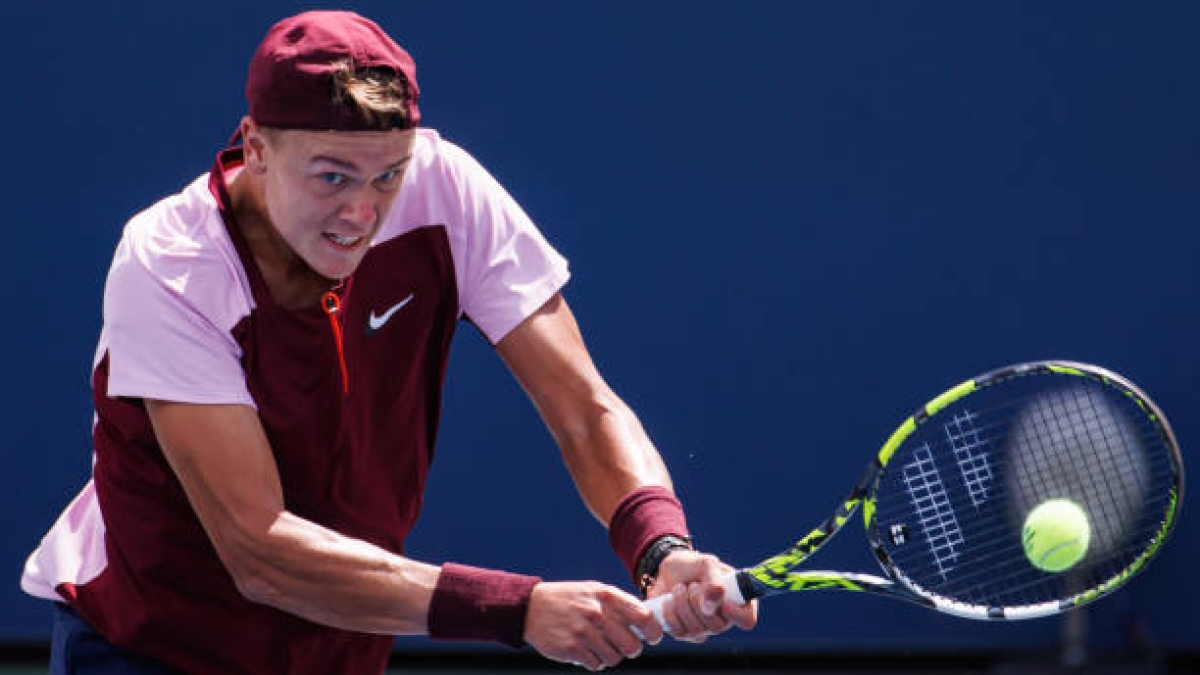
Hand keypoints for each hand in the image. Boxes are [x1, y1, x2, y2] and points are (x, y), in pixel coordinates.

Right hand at [524, 581, 663, 670]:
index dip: (653, 631)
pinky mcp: (571, 648)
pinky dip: (594, 661)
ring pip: (615, 658)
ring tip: (599, 647)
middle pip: (632, 646)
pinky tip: (585, 651)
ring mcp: (584, 632)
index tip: (652, 637)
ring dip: (610, 656)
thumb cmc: (569, 599)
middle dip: (630, 649)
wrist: (532, 607)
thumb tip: (647, 621)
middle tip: (623, 646)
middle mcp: (597, 613)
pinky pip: (596, 664)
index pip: (643, 617)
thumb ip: (619, 604)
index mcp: (606, 596)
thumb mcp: (594, 591)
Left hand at [647, 550, 757, 642]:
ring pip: (697, 630)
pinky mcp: (684, 632)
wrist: (668, 570)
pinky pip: (678, 631)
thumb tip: (711, 605)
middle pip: (718, 626)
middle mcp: (723, 618)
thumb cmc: (693, 566)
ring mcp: (704, 628)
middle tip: (692, 585)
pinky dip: (670, 613)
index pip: (747, 619)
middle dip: (699, 602)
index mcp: (736, 600)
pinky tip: (669, 600)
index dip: (736, 614)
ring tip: (679, 588)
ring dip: (682, 605)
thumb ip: (713, 580)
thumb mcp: (706, 563)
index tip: (722, 601)